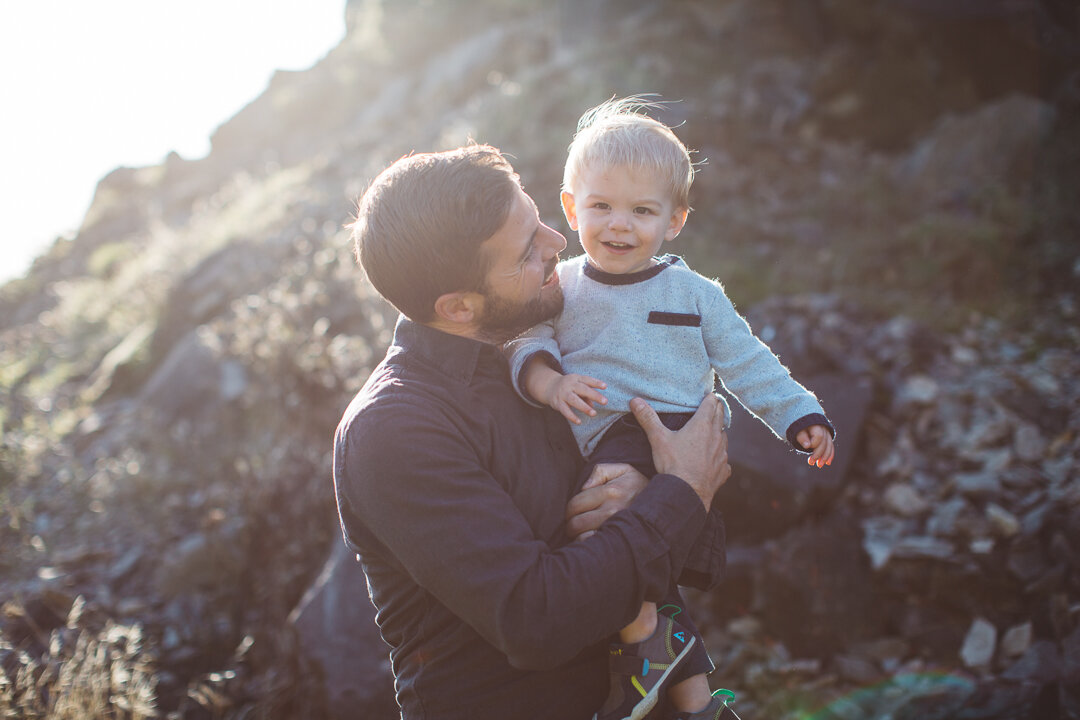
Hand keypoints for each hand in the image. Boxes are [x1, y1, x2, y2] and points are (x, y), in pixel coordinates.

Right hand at [542, 373, 606, 425]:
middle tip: (605, 401)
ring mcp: (563, 394)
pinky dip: (572, 416)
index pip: (587, 379)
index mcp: (576, 378)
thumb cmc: (569, 387)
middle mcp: (569, 385)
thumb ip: (586, 395)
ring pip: (574, 400)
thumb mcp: (578, 386)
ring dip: (584, 407)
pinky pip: (565, 410)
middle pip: (583, 389)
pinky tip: (579, 421)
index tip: (605, 386)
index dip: (596, 383)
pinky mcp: (557, 403)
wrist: (549, 386)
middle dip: (594, 395)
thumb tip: (593, 405)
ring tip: (593, 413)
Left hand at [565, 463, 647, 539]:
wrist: (667, 505)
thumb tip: (584, 488)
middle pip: (576, 523)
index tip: (573, 513)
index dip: (570, 510)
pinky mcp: (621, 541)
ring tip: (583, 534)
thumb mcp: (624, 470)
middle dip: (571, 525)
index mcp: (611, 491)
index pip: (575, 504)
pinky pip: (596, 547)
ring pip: (582, 537)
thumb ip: (600, 471)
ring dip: (579, 537)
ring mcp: (617, 527)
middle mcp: (613, 510)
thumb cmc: (640, 487)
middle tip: (575, 525)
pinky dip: (590, 546)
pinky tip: (593, 542)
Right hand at [629, 395, 730, 510]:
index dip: (710, 398)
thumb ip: (648, 418)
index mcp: (702, 426)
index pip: (711, 405)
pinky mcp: (723, 470)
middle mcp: (716, 437)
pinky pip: (724, 460)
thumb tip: (636, 401)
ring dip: (719, 433)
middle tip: (714, 407)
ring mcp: (722, 454)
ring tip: (713, 432)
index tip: (709, 395)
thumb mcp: (658, 438)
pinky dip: (719, 457)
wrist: (687, 492)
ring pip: (724, 438)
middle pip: (721, 417)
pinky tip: (713, 460)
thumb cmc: (673, 464)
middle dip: (717, 411)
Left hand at [796, 425, 834, 467]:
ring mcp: (827, 433)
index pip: (819, 436)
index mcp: (816, 425)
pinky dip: (829, 455)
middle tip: (811, 463)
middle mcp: (824, 428)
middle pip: (824, 443)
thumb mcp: (797, 430)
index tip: (806, 447)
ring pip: (829, 446)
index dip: (813, 444)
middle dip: (819, 454)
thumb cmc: (798, 426)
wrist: (802, 420)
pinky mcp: (828, 437)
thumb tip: (807, 446)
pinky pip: (830, 446)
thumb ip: (802, 437)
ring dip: (825, 457)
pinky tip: (828, 462)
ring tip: (819, 465)